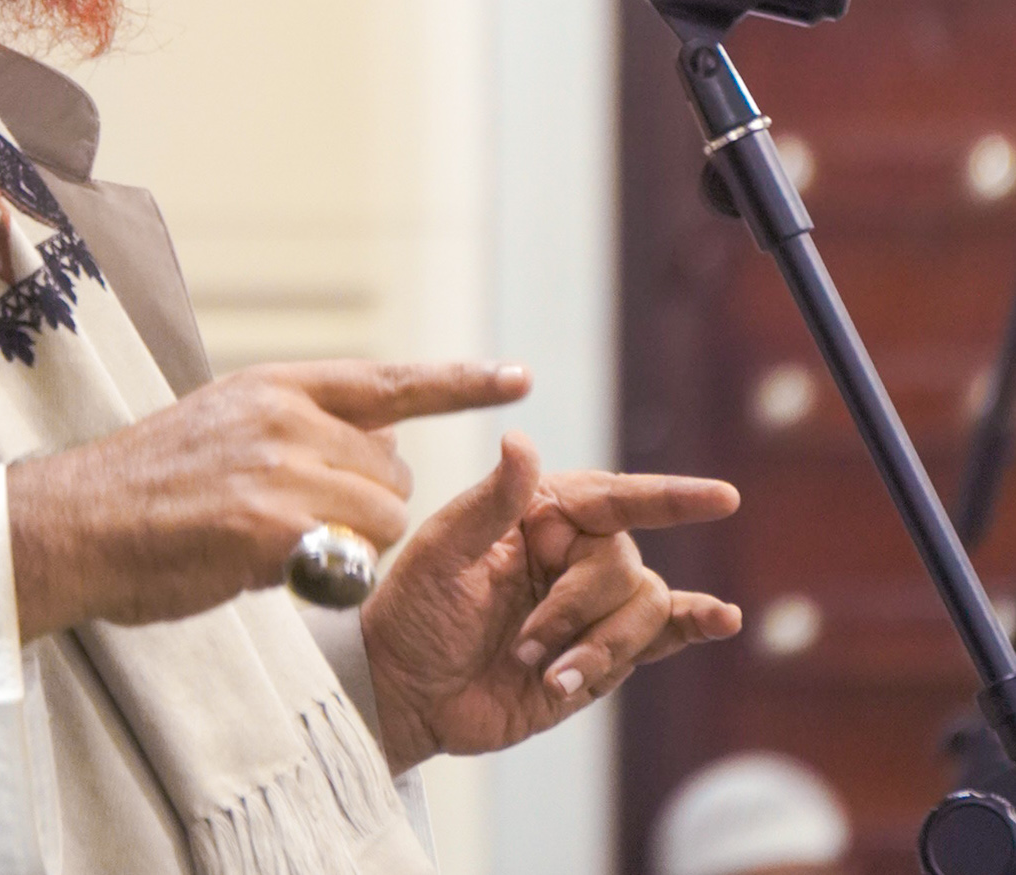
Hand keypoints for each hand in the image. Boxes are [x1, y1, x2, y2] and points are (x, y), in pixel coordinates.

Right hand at [6, 359, 530, 640]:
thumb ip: (296, 431)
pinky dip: (327, 572)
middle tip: (298, 524)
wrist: (76, 522)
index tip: (518, 376)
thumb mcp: (224, 428)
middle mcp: (284, 413)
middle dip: (367, 507)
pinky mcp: (272, 522)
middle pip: (392, 470)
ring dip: (350, 546)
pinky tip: (267, 565)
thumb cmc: (148, 491)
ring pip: (382, 517)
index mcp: (275, 385)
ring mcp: (280, 465)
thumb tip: (372, 456)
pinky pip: (349, 556)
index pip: (387, 379)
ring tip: (274, 545)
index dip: (458, 382)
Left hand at [361, 432, 742, 771]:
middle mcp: (572, 553)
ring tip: (547, 672)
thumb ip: (491, 501)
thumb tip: (521, 439)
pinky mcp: (601, 656)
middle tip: (524, 645)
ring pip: (644, 608)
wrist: (407, 690)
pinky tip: (721, 620)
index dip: (669, 497)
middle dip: (577, 609)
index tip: (722, 498)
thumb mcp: (442, 551)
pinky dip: (692, 628)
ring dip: (599, 645)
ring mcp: (590, 606)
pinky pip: (659, 635)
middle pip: (623, 564)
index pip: (613, 497)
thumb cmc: (414, 611)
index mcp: (537, 513)